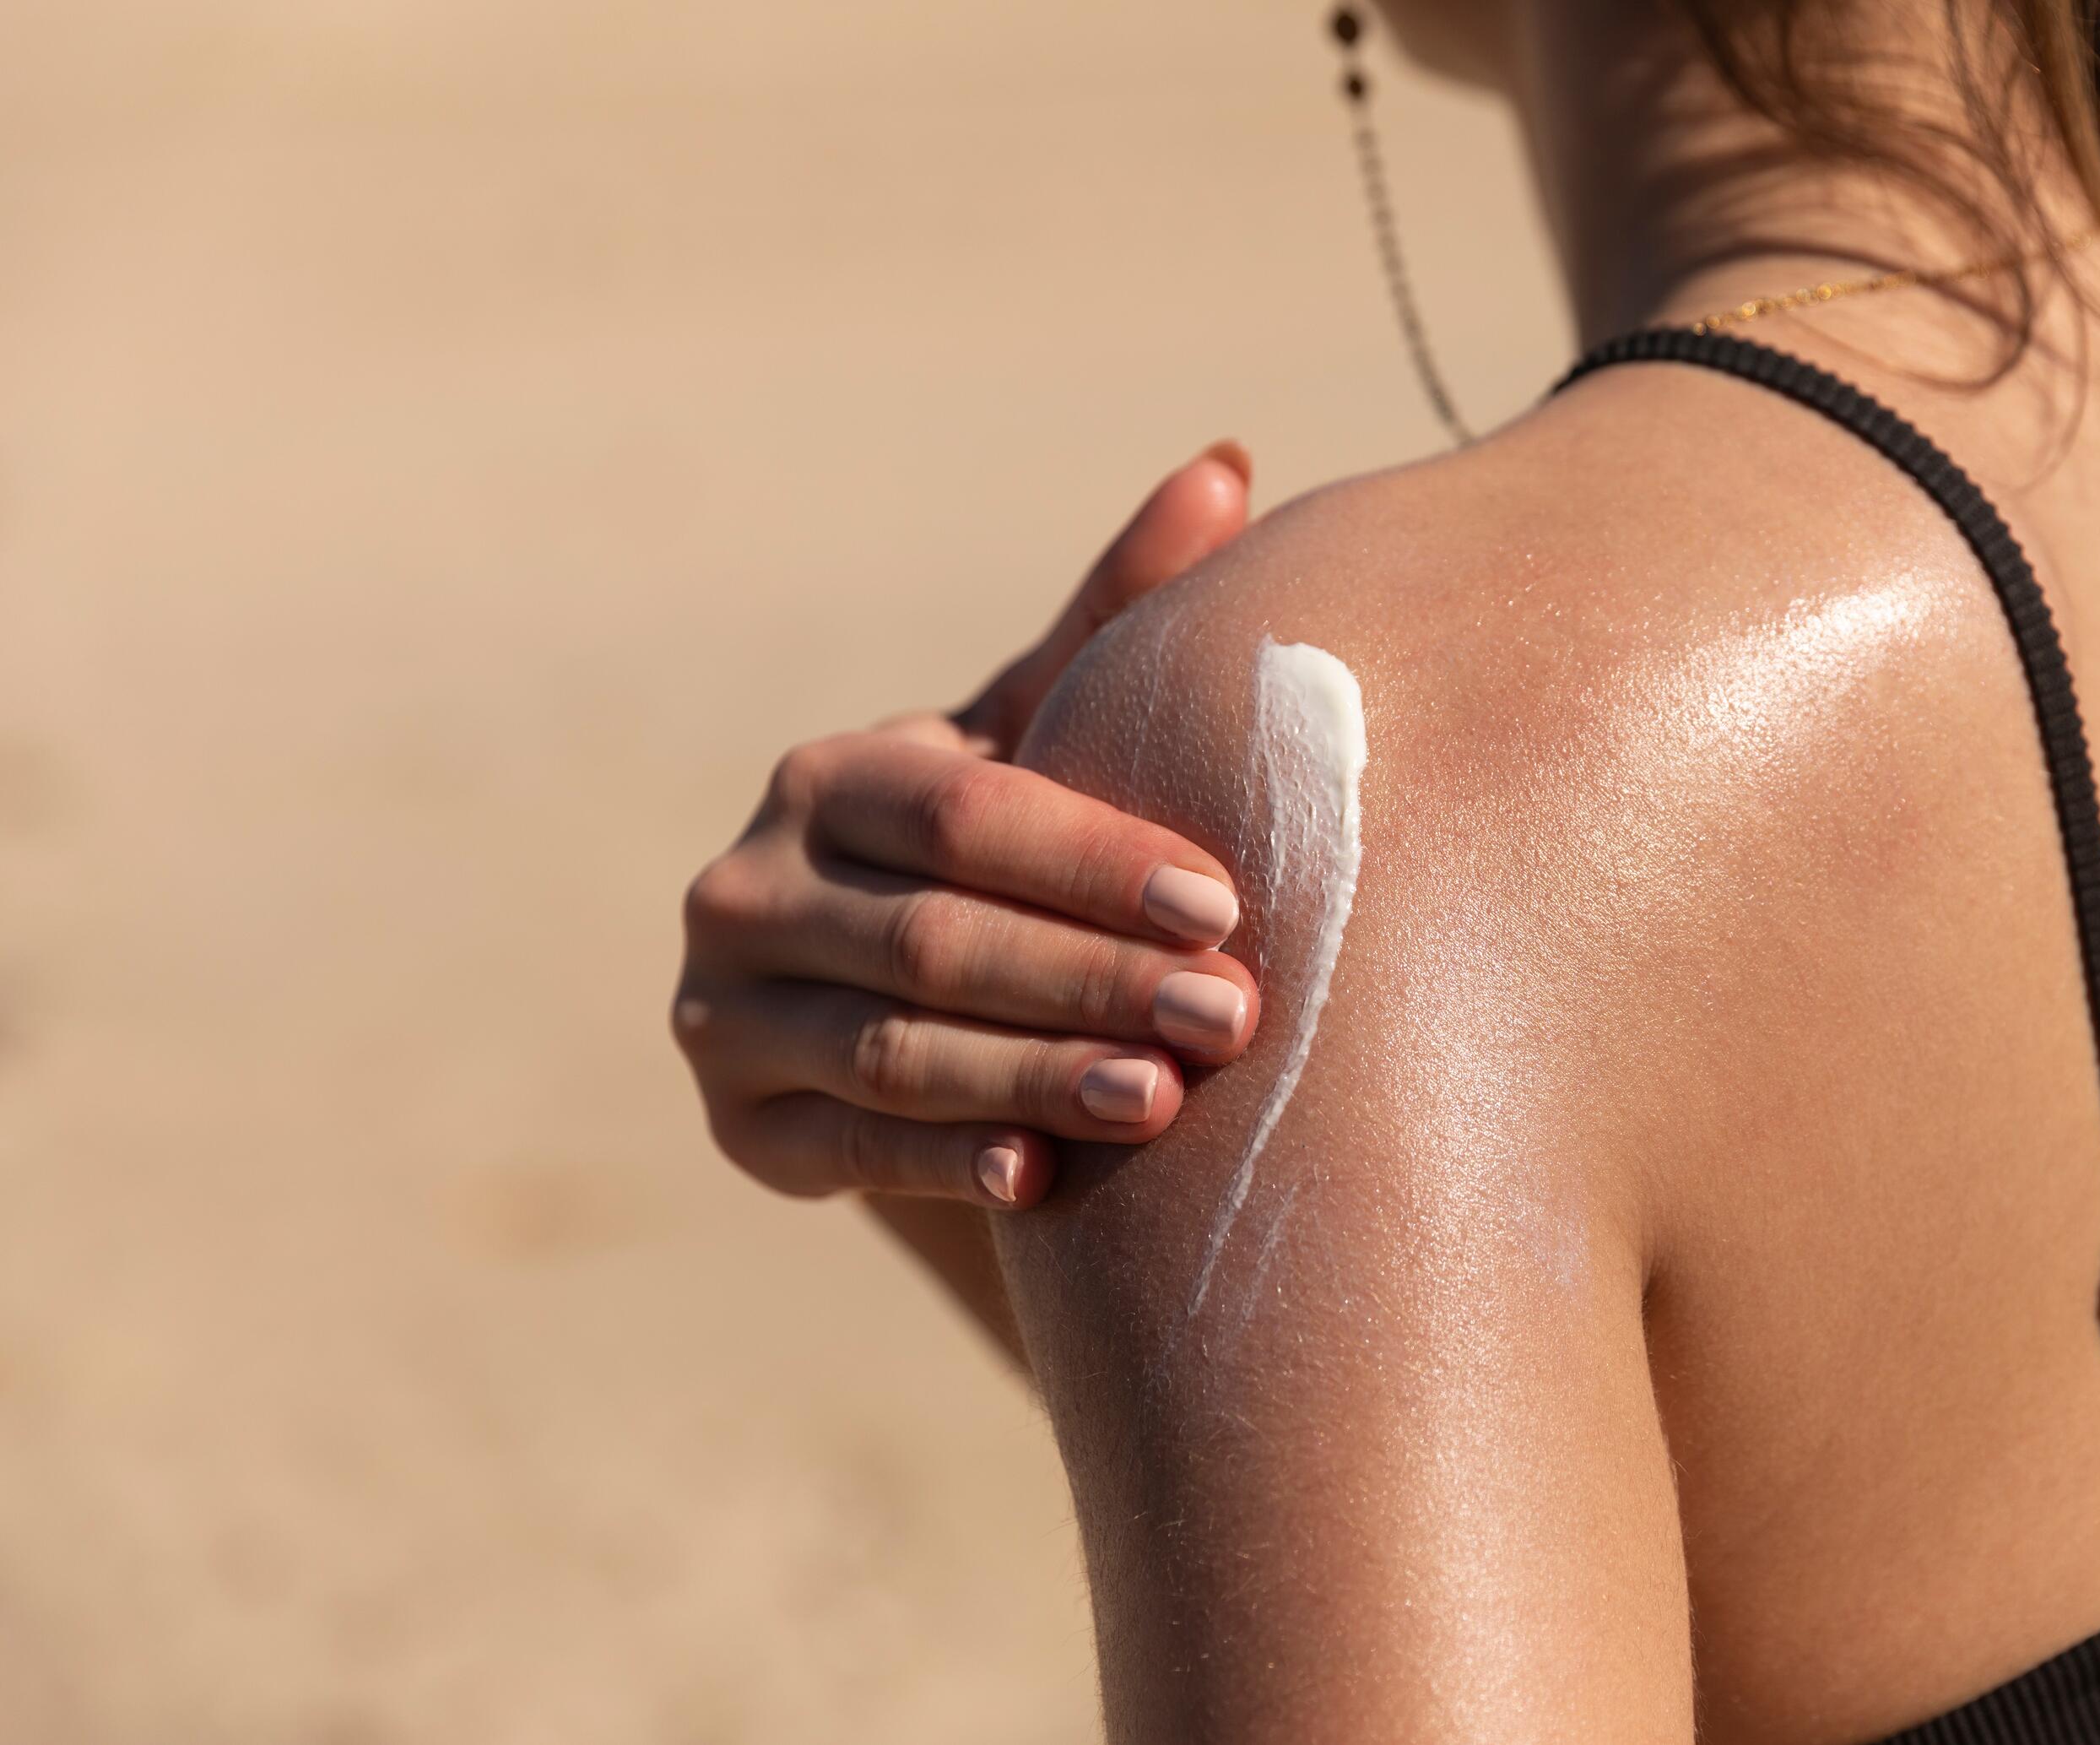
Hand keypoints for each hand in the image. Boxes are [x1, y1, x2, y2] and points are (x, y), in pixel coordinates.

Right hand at [676, 443, 1258, 1211]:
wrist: (902, 1001)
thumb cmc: (1004, 846)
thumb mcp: (1046, 737)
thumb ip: (1117, 616)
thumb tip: (1229, 461)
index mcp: (825, 781)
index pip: (960, 815)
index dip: (1091, 860)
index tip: (1224, 902)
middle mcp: (746, 889)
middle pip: (934, 938)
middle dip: (1090, 979)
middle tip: (1231, 1016)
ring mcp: (727, 1017)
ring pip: (894, 1053)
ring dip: (1035, 1077)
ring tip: (1165, 1100)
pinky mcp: (739, 1130)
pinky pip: (850, 1151)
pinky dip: (948, 1162)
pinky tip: (1044, 1181)